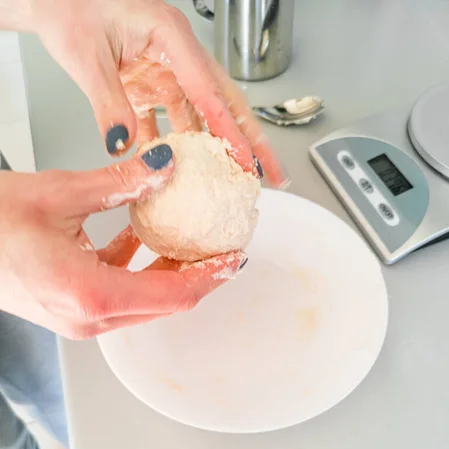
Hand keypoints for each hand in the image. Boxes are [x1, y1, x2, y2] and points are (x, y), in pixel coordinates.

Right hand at [0, 145, 246, 338]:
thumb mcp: (60, 194)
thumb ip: (119, 183)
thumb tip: (162, 168)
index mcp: (91, 295)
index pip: (173, 294)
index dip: (210, 275)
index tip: (232, 257)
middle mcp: (88, 317)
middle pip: (165, 302)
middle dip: (198, 275)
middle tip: (221, 247)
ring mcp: (80, 318)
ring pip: (145, 300)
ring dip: (171, 272)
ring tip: (193, 242)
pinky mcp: (72, 307)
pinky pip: (120, 292)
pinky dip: (139, 268)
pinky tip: (145, 239)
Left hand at [28, 0, 284, 184]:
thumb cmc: (70, 6)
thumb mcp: (87, 56)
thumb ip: (107, 103)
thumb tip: (122, 146)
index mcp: (170, 36)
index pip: (210, 93)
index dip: (231, 133)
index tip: (245, 163)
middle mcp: (176, 53)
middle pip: (224, 104)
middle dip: (249, 141)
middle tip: (270, 172)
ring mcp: (166, 69)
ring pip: (202, 115)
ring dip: (216, 148)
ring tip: (233, 178)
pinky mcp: (150, 83)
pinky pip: (169, 120)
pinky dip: (173, 145)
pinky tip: (177, 169)